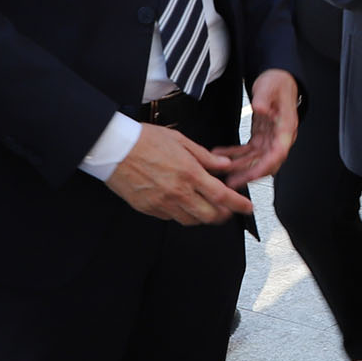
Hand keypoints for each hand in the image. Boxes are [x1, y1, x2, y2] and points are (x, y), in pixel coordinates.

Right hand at [105, 124, 252, 224]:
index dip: (238, 205)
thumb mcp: (180, 140)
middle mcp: (178, 192)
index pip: (222, 196)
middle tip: (228, 210)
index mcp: (189, 173)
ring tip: (206, 208)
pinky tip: (182, 204)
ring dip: (203, 217)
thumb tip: (224, 165)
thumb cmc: (145, 139)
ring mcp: (163, 203)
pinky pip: (171, 218)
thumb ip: (205, 156)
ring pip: (191, 221)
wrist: (114, 149)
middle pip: (210, 215)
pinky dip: (181, 214)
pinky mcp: (149, 209)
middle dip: (223, 215)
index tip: (247, 207)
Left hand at [213, 69, 298, 187]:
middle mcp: (280, 137)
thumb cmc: (277, 83)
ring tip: (221, 173)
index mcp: (286, 128)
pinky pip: (248, 151)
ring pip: (255, 160)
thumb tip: (259, 108)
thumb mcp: (270, 87)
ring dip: (239, 167)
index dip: (265, 166)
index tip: (252, 175)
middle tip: (231, 182)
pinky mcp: (261, 137)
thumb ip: (264, 98)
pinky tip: (221, 154)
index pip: (278, 153)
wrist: (278, 80)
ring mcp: (270, 138)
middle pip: (266, 162)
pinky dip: (234, 154)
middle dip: (248, 174)